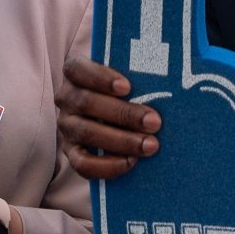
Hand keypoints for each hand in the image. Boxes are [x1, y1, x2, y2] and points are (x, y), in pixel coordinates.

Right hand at [57, 55, 159, 177]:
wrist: (114, 119)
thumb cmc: (125, 92)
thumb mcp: (126, 77)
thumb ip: (138, 76)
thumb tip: (169, 78)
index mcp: (74, 72)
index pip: (77, 68)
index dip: (100, 78)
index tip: (127, 87)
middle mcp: (65, 98)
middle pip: (86, 102)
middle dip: (123, 113)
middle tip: (154, 122)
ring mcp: (66, 126)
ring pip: (86, 132)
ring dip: (121, 140)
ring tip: (150, 145)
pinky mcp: (72, 152)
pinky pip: (83, 163)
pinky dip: (107, 165)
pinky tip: (131, 162)